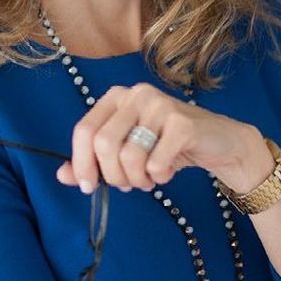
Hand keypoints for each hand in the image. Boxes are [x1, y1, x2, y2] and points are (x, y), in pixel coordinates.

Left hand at [55, 82, 263, 194]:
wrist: (218, 142)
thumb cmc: (166, 145)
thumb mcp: (127, 151)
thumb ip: (94, 161)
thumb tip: (62, 174)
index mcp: (116, 96)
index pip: (84, 130)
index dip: (81, 163)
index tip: (89, 187)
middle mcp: (135, 94)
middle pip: (104, 145)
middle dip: (113, 176)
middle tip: (128, 184)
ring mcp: (159, 105)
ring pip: (129, 156)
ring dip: (138, 180)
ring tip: (149, 177)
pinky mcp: (182, 122)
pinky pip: (156, 162)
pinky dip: (159, 177)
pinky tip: (167, 171)